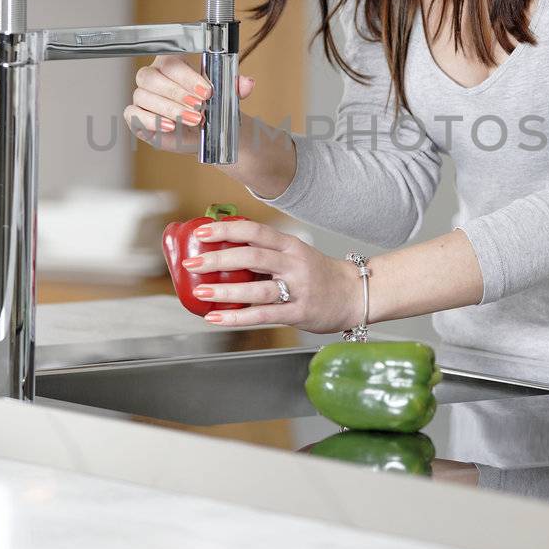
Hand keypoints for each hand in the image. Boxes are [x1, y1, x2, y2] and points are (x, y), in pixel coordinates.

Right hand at [124, 55, 255, 153]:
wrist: (205, 131)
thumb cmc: (209, 106)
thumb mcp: (225, 95)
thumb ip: (236, 87)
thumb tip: (248, 83)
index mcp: (171, 63)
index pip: (170, 62)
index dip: (187, 77)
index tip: (207, 91)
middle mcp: (152, 76)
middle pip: (152, 77)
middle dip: (177, 93)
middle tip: (200, 107)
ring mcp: (141, 96)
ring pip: (143, 96)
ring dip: (169, 108)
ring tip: (192, 120)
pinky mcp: (135, 116)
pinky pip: (133, 114)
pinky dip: (151, 120)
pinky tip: (170, 126)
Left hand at [179, 219, 363, 333]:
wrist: (355, 294)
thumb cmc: (319, 274)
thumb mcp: (296, 254)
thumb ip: (267, 253)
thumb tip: (224, 252)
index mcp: (291, 245)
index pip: (255, 231)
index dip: (227, 230)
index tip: (203, 233)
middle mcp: (294, 264)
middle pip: (252, 256)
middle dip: (218, 259)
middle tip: (193, 263)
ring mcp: (298, 289)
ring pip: (256, 289)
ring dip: (225, 291)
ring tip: (200, 292)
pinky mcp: (299, 313)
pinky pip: (264, 315)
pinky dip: (238, 318)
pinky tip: (217, 318)